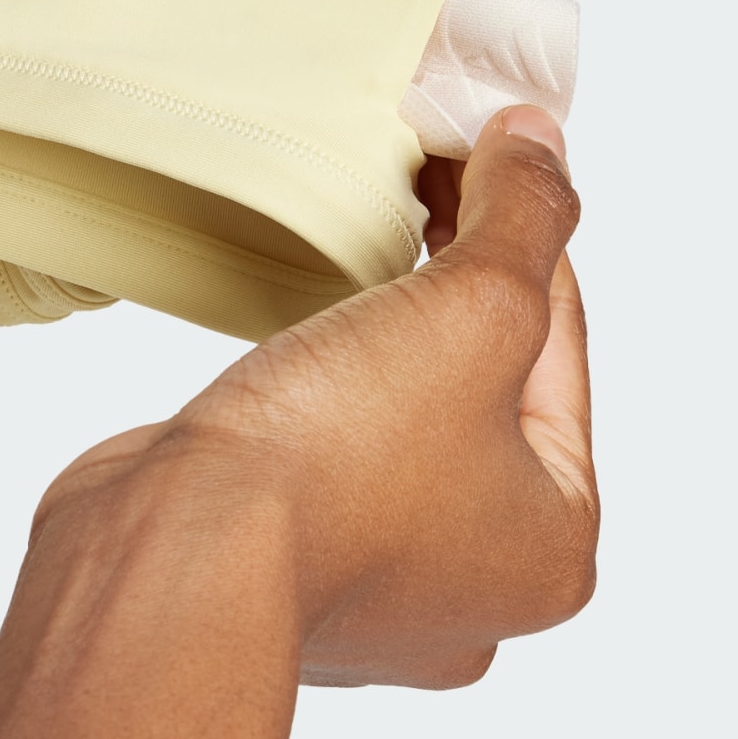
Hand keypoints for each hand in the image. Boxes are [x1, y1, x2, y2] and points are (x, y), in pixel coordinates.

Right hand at [41, 108, 597, 687]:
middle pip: (483, 393)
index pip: (563, 346)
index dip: (520, 232)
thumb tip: (540, 145)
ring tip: (345, 275)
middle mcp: (472, 590)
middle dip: (446, 293)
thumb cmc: (333, 463)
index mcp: (555, 545)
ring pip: (395, 427)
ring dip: (372, 350)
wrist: (174, 551)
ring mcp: (367, 594)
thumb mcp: (473, 308)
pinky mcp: (276, 572)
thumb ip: (524, 216)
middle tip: (414, 194)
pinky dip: (307, 407)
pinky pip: (318, 463)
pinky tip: (283, 363)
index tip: (478, 150)